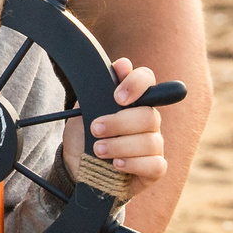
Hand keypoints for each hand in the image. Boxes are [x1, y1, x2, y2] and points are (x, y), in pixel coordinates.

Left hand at [65, 58, 166, 187]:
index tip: (118, 97)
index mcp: (133, 100)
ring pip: (150, 142)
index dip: (136, 84)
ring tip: (98, 151)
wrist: (76, 169)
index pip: (147, 80)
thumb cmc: (84, 136)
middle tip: (95, 129)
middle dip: (119, 123)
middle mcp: (148, 120)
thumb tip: (123, 64)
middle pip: (149, 116)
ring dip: (120, 146)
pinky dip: (134, 164)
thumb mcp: (83, 109)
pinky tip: (117, 165)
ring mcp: (154, 145)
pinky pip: (156, 165)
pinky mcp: (154, 169)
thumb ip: (100, 87)